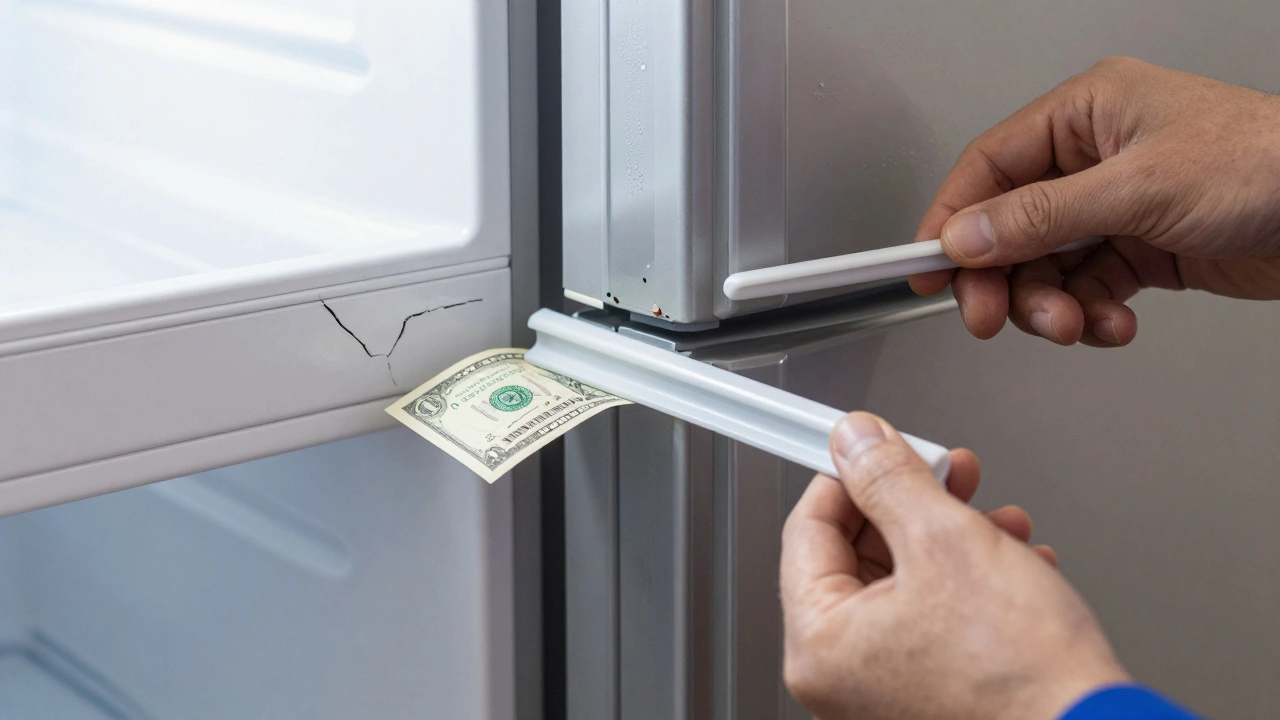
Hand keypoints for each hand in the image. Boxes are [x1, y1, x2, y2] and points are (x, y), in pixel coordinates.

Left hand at [780, 413, 1127, 719]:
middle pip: (856, 553)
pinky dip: (970, 580)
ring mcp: (883, 689)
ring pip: (903, 580)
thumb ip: (889, 479)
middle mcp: (840, 676)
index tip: (877, 444)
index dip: (847, 473)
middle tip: (948, 472)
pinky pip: (932, 616)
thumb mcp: (945, 540)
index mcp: (818, 645)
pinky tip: (1014, 561)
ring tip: (997, 519)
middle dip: (912, 503)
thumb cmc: (1021, 677)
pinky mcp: (929, 692)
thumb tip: (858, 443)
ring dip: (952, 536)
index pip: (807, 527)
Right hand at [911, 57, 1279, 345]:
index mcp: (1087, 112)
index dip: (953, 219)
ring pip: (1047, 266)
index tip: (926, 266)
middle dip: (1005, 279)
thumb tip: (969, 234)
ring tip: (1076, 324)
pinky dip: (1092, 314)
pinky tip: (1113, 323)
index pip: (990, 167)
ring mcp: (1117, 203)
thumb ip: (1043, 215)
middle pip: (1012, 226)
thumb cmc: (1269, 166)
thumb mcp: (1140, 187)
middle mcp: (1095, 156)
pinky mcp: (1141, 246)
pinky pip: (1088, 287)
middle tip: (993, 317)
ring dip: (1052, 305)